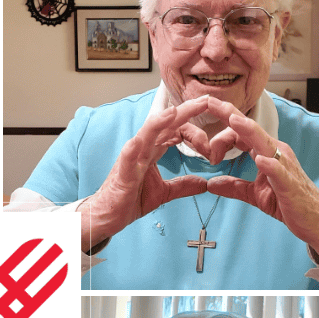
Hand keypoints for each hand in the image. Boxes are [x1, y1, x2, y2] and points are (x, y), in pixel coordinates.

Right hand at [78, 96, 209, 250]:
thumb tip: (204, 183)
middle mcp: (142, 149)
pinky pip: (128, 158)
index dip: (195, 133)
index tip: (211, 146)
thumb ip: (183, 185)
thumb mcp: (163, 193)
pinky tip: (139, 140)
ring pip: (146, 134)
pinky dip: (134, 148)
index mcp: (152, 151)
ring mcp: (131, 159)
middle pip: (165, 125)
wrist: (107, 217)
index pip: (177, 131)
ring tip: (174, 112)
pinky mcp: (122, 174)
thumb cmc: (129, 200)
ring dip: (160, 122)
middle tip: (206, 101)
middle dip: (185, 111)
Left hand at [182, 97, 318, 264]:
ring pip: (264, 143)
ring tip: (232, 120)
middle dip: (230, 114)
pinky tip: (259, 159)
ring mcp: (284, 166)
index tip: (203, 143)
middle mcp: (275, 153)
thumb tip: (210, 184)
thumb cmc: (287, 202)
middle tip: (209, 102)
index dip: (221, 132)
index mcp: (264, 152)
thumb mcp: (254, 194)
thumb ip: (232, 187)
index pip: (241, 133)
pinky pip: (279, 171)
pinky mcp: (290, 184)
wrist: (314, 221)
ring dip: (248, 130)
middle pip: (250, 129)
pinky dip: (270, 164)